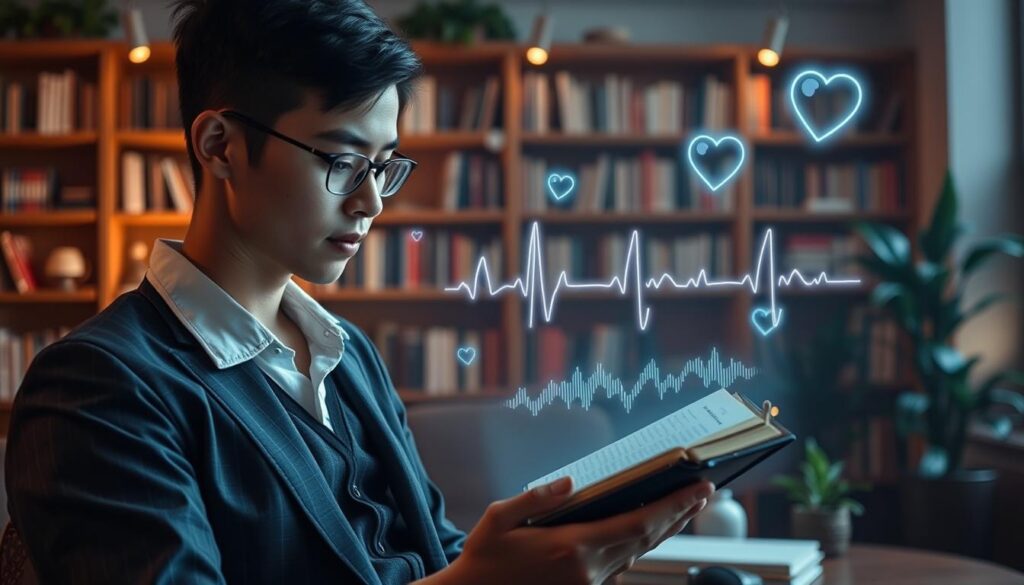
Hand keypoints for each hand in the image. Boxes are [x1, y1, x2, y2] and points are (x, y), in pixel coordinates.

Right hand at [438, 476, 713, 584]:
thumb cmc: (484, 557)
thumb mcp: (499, 518)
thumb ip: (537, 498)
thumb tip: (569, 482)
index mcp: (571, 546)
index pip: (638, 524)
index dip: (673, 507)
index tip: (697, 489)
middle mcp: (588, 568)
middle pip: (647, 539)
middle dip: (679, 514)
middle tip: (703, 492)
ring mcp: (588, 583)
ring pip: (638, 553)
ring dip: (664, 529)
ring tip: (684, 507)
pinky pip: (621, 563)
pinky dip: (640, 543)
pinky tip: (647, 528)